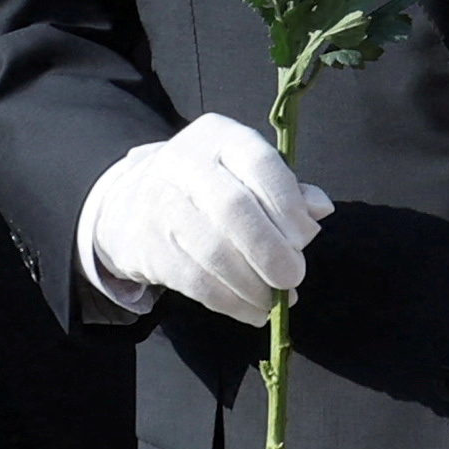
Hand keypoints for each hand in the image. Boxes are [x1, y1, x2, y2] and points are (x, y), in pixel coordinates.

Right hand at [82, 113, 329, 324]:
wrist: (128, 202)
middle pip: (233, 209)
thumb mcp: (245, 173)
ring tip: (276, 300)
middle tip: (294, 276)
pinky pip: (195, 282)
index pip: (259, 163)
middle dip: (271, 250)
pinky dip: (231, 303)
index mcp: (218, 137)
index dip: (287, 203)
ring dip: (253, 285)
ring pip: (213, 252)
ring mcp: (158, 204)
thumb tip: (319, 209)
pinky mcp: (146, 247)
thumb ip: (286, 189)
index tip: (305, 237)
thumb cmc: (207, 186)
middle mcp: (183, 163)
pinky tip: (252, 311)